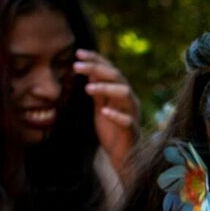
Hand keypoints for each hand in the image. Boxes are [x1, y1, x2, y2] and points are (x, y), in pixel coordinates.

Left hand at [74, 50, 137, 176]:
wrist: (123, 157)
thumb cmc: (112, 131)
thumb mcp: (101, 108)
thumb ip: (98, 92)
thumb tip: (89, 73)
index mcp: (121, 92)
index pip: (110, 69)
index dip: (96, 59)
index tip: (78, 53)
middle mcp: (129, 99)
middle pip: (117, 77)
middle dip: (97, 69)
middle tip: (76, 66)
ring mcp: (132, 114)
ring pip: (125, 94)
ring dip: (106, 88)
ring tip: (87, 88)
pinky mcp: (132, 131)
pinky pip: (127, 121)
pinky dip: (116, 115)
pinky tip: (104, 112)